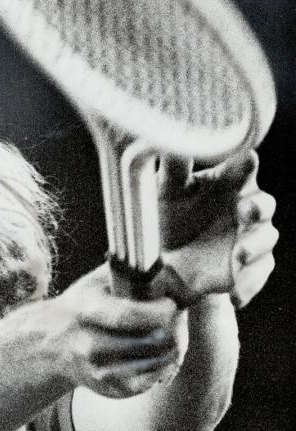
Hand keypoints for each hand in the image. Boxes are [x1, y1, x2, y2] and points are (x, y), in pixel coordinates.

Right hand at [46, 264, 187, 398]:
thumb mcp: (96, 282)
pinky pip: (151, 381)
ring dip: (172, 348)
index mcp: (86, 312)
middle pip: (150, 341)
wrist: (54, 344)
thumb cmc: (84, 306)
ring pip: (156, 362)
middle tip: (177, 319)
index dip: (159, 310)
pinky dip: (162, 367)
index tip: (171, 304)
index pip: (129, 316)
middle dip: (174, 328)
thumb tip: (165, 265)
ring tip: (171, 334)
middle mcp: (88, 345)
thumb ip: (127, 271)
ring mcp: (98, 371)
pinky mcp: (109, 389)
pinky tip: (160, 354)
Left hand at [156, 150, 276, 308]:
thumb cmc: (168, 216)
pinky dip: (249, 285)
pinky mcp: (250, 267)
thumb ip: (174, 166)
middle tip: (246, 211)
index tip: (246, 159)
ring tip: (238, 257)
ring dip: (254, 247)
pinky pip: (259, 275)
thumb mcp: (165, 192)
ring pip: (266, 239)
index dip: (246, 164)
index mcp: (228, 181)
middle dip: (258, 207)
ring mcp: (250, 237)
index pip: (244, 168)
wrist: (165, 265)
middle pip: (264, 203)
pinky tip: (235, 296)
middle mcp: (245, 205)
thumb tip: (162, 134)